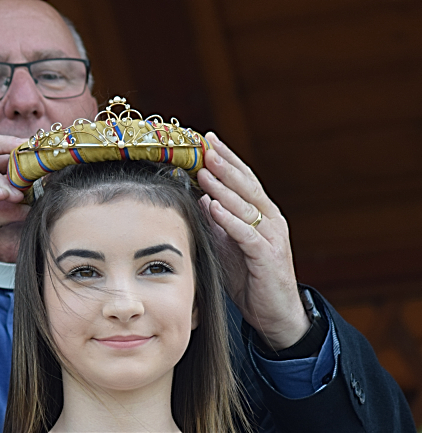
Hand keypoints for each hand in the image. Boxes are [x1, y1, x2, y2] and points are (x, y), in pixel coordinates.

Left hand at [198, 132, 309, 349]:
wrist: (275, 313)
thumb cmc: (250, 278)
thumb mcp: (229, 245)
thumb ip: (218, 222)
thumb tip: (201, 198)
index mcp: (262, 214)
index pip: (243, 179)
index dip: (227, 158)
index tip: (207, 140)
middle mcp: (270, 220)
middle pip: (246, 185)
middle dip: (224, 164)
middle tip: (205, 145)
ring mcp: (272, 237)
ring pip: (245, 205)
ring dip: (223, 187)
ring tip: (204, 170)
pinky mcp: (268, 257)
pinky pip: (246, 234)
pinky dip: (229, 219)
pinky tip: (213, 207)